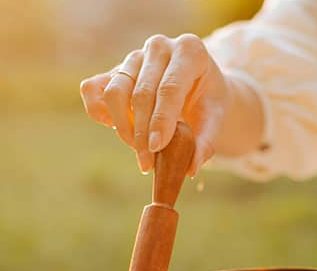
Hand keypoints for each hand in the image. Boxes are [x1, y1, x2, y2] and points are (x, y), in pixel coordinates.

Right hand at [80, 34, 229, 174]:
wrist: (201, 86)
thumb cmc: (208, 102)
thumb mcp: (215, 119)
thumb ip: (205, 142)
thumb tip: (190, 169)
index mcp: (189, 51)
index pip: (169, 88)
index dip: (161, 120)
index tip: (155, 147)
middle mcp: (159, 47)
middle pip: (141, 93)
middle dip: (142, 133)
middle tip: (148, 164)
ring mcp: (135, 56)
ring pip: (114, 91)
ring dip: (122, 127)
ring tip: (139, 150)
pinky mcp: (116, 69)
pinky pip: (93, 88)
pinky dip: (99, 111)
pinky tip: (114, 128)